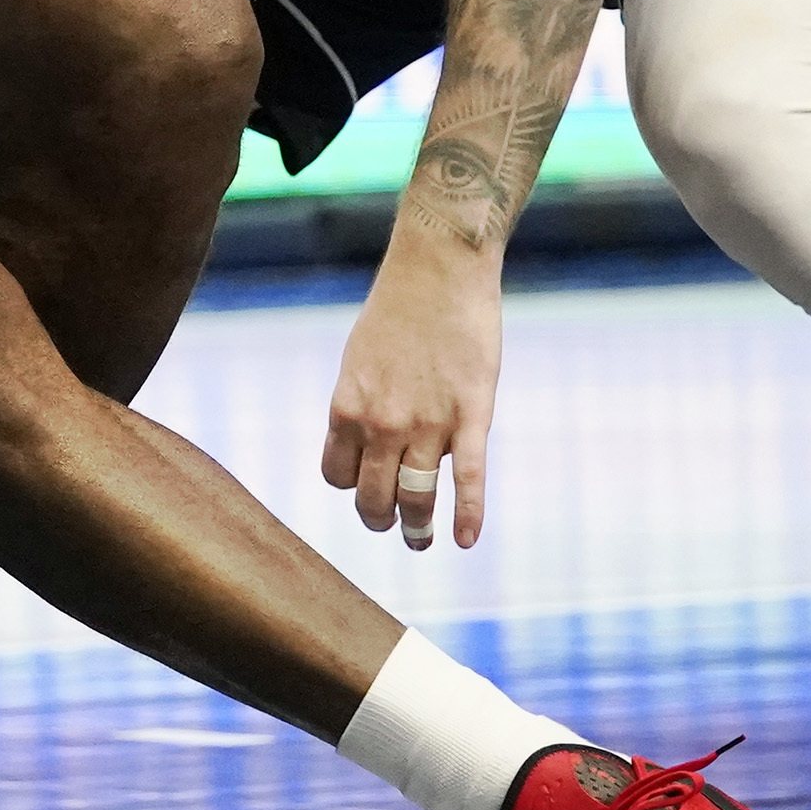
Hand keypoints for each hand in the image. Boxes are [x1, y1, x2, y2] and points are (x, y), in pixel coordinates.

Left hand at [322, 251, 500, 550]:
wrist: (438, 270)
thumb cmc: (397, 310)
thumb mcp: (358, 360)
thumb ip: (360, 404)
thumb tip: (365, 440)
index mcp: (347, 409)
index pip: (338, 478)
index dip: (352, 488)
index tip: (367, 484)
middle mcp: (381, 424)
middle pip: (374, 498)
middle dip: (382, 520)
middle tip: (394, 527)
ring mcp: (428, 422)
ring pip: (417, 497)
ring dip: (417, 528)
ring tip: (421, 540)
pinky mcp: (472, 415)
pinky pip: (469, 479)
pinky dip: (468, 515)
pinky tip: (466, 539)